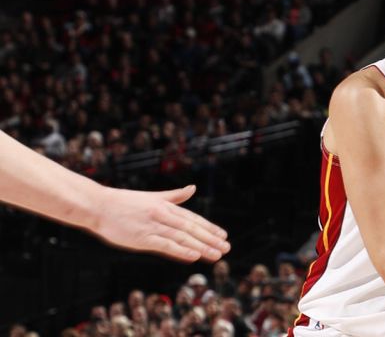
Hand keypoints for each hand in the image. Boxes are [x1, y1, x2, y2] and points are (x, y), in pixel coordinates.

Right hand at [90, 184, 230, 261]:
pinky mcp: (143, 238)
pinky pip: (166, 245)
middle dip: (211, 239)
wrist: (99, 206)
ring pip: (183, 237)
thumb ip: (174, 196)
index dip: (209, 227)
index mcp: (166, 206)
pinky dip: (181, 250)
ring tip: (217, 254)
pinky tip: (195, 256)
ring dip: (202, 246)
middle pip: (192, 229)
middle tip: (226, 248)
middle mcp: (164, 215)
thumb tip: (193, 188)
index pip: (193, 219)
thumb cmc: (124, 202)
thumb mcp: (153, 196)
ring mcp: (154, 226)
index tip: (223, 235)